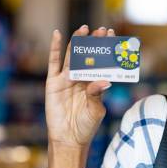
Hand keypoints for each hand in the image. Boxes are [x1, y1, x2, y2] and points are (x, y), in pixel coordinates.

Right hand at [45, 25, 113, 167]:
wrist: (69, 139)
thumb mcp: (96, 109)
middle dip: (95, 43)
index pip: (102, 62)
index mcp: (95, 84)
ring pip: (73, 56)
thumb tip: (105, 81)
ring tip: (84, 28)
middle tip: (102, 30)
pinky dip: (56, 47)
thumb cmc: (86, 125)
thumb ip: (97, 94)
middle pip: (88, 56)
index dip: (107, 50)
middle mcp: (82, 79)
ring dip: (78, 41)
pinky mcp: (53, 82)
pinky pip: (54, 62)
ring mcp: (67, 79)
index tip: (113, 36)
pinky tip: (58, 33)